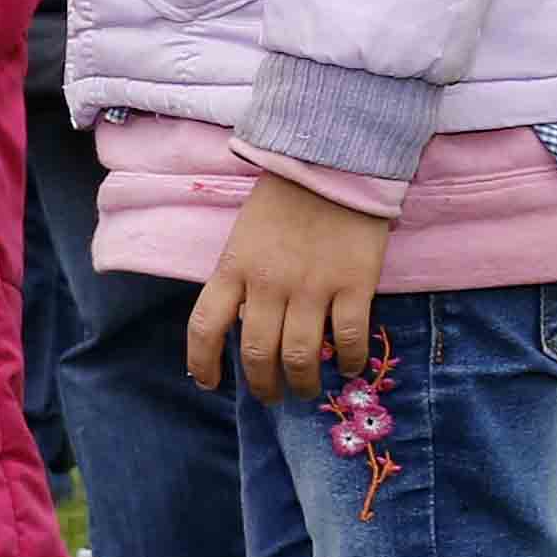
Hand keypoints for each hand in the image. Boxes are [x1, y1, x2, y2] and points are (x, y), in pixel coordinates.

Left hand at [188, 176, 389, 401]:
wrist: (333, 160)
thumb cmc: (285, 196)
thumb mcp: (245, 235)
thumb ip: (242, 278)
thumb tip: (246, 322)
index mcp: (233, 268)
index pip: (204, 327)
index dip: (202, 362)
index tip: (208, 383)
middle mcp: (267, 284)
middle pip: (257, 354)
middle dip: (262, 386)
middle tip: (272, 395)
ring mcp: (311, 286)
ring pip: (300, 356)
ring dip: (303, 383)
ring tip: (307, 390)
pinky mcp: (354, 284)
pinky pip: (350, 338)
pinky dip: (350, 361)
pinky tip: (349, 366)